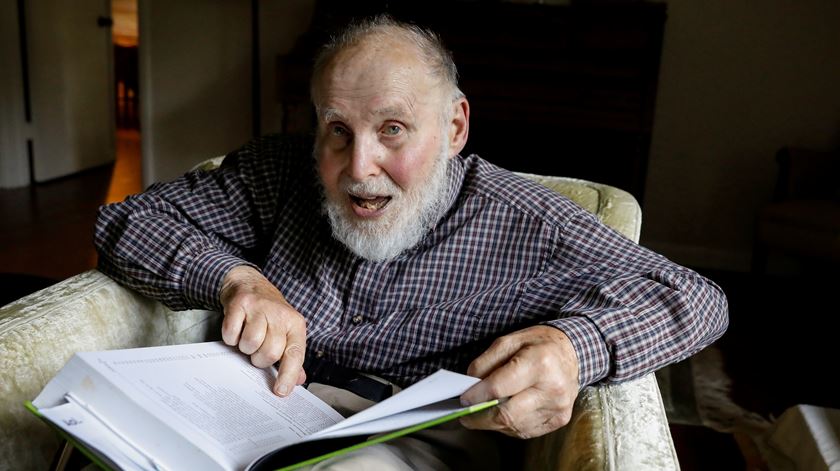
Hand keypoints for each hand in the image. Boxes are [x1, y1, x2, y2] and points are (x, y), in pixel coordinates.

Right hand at [220, 266, 306, 396]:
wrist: (248, 282)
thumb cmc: (269, 313)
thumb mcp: (286, 331)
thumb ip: (291, 356)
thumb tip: (299, 380)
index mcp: (295, 324)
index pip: (295, 354)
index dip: (288, 375)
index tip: (280, 391)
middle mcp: (280, 314)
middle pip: (270, 352)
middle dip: (259, 359)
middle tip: (257, 350)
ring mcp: (260, 308)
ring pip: (251, 344)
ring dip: (245, 347)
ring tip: (247, 337)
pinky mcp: (240, 304)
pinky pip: (231, 333)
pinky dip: (231, 337)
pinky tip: (236, 328)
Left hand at [459, 326, 579, 438]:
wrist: (573, 352)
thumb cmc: (538, 344)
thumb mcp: (509, 341)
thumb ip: (486, 363)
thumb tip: (469, 387)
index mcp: (539, 364)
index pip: (499, 388)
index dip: (476, 396)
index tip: (462, 399)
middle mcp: (552, 389)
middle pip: (506, 415)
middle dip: (480, 418)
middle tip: (465, 415)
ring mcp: (558, 407)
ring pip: (514, 426)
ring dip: (493, 422)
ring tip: (484, 412)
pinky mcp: (560, 419)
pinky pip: (525, 430)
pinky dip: (509, 425)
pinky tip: (505, 413)